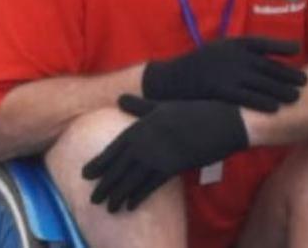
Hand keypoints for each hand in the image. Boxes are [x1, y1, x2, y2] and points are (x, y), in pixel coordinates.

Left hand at [82, 95, 248, 211]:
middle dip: (105, 184)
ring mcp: (158, 154)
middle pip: (118, 167)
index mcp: (141, 125)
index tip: (85, 175)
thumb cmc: (193, 110)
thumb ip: (140, 106)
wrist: (221, 120)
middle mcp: (145, 141)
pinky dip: (138, 196)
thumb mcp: (164, 105)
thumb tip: (119, 99)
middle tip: (93, 199)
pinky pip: (150, 185)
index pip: (114, 148)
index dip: (99, 163)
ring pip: (131, 179)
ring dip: (118, 195)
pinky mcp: (172, 166)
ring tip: (109, 207)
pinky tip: (130, 205)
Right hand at [142, 37, 306, 111]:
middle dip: (288, 74)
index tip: (297, 49)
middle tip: (304, 81)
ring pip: (262, 82)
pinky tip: (275, 108)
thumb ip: (238, 52)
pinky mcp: (221, 89)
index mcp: (232, 43)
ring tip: (296, 96)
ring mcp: (227, 72)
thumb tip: (261, 58)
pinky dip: (263, 101)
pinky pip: (247, 96)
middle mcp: (233, 55)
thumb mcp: (217, 50)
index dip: (281, 46)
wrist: (170, 80)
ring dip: (281, 89)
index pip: (262, 42)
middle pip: (267, 65)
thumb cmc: (197, 66)